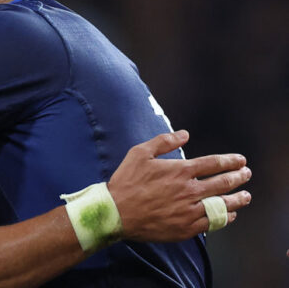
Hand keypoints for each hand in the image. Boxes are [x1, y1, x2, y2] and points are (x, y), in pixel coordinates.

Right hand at [108, 130, 251, 241]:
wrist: (116, 213)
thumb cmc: (126, 181)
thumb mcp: (139, 153)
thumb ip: (164, 142)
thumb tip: (184, 134)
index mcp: (180, 170)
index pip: (214, 163)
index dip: (230, 161)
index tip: (240, 160)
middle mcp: (189, 190)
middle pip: (223, 183)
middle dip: (238, 177)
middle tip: (246, 174)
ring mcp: (190, 210)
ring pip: (222, 204)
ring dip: (237, 199)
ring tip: (245, 196)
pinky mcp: (186, 228)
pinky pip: (212, 222)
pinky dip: (224, 218)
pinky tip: (229, 215)